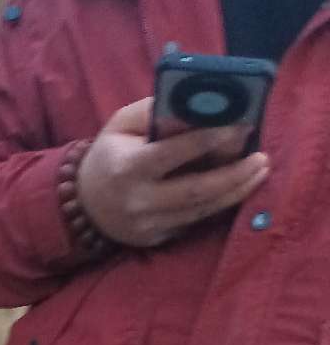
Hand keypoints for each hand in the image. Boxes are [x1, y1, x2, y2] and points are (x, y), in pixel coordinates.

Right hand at [77, 97, 269, 247]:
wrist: (83, 205)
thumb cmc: (109, 155)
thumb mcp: (122, 124)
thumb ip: (157, 112)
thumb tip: (200, 105)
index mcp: (127, 168)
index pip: (173, 153)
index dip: (209, 140)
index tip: (241, 126)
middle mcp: (138, 201)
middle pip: (196, 190)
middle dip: (234, 174)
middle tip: (261, 158)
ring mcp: (148, 226)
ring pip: (201, 210)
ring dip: (235, 191)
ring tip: (258, 171)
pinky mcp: (156, 239)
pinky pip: (194, 221)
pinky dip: (218, 204)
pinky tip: (235, 187)